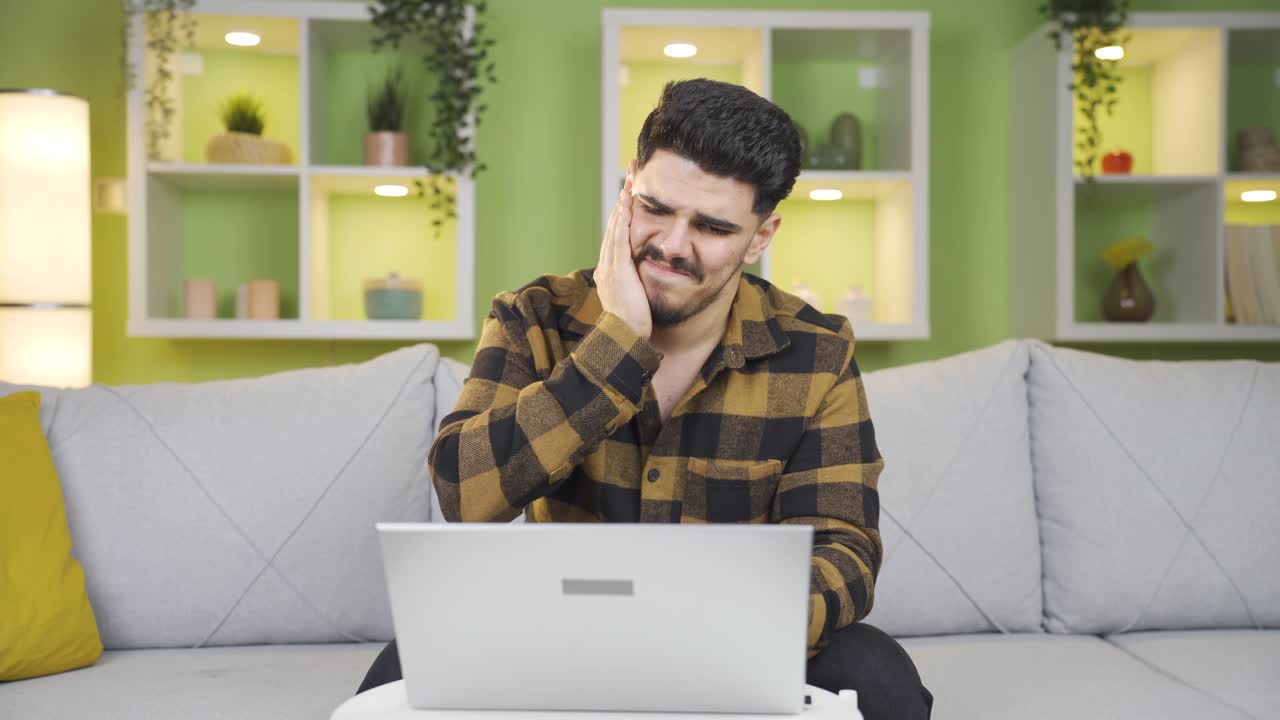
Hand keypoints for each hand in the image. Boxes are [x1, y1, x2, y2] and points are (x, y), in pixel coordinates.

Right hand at [596, 160, 651, 339]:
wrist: (625, 341)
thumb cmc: (634, 326)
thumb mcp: (638, 300)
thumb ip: (641, 286)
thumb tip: (653, 279)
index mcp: (612, 271)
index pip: (619, 234)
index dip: (625, 212)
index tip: (633, 193)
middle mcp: (607, 264)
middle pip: (615, 224)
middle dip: (623, 198)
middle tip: (632, 174)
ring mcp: (609, 266)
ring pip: (616, 226)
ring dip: (623, 201)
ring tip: (631, 179)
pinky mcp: (616, 269)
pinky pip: (619, 237)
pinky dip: (622, 217)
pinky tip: (627, 201)